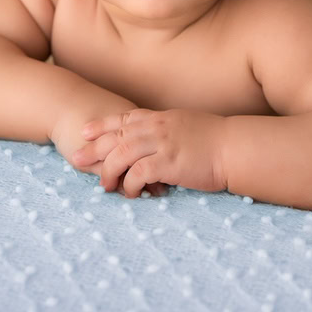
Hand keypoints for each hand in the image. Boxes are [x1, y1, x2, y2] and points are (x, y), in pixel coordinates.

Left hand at [70, 107, 228, 197]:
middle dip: (93, 149)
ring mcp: (162, 143)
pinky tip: (130, 194)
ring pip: (122, 154)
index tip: (85, 131)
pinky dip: (130, 185)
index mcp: (161, 117)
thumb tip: (156, 138)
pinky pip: (138, 173)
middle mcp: (157, 127)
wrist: (235, 147)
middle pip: (116, 136)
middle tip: (76, 159)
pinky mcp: (168, 162)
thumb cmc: (216, 140)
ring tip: (104, 186)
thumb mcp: (187, 125)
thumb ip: (167, 129)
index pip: (124, 119)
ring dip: (109, 171)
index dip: (101, 125)